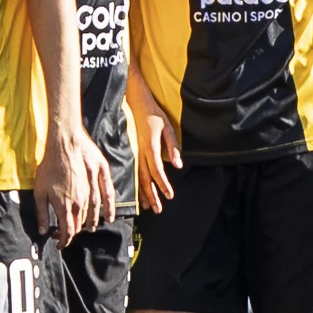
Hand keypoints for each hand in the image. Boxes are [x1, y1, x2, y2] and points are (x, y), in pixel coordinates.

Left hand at [34, 126, 105, 244]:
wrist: (63, 147)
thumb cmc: (48, 168)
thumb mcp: (39, 192)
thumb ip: (42, 213)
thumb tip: (43, 231)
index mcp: (64, 207)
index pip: (67, 231)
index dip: (63, 241)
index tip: (59, 245)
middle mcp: (79, 203)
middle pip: (78, 225)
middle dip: (71, 233)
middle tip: (63, 234)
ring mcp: (89, 193)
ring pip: (90, 214)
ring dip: (87, 224)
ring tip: (85, 230)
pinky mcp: (97, 182)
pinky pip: (104, 201)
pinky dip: (106, 211)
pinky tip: (108, 217)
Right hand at [128, 72, 180, 212]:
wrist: (136, 103)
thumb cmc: (154, 115)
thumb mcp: (168, 128)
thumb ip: (172, 147)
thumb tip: (178, 165)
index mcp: (150, 147)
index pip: (156, 170)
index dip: (163, 184)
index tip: (169, 196)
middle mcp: (141, 152)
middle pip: (145, 178)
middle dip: (152, 195)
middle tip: (158, 210)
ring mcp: (136, 153)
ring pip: (139, 177)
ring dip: (144, 193)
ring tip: (149, 207)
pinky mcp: (134, 152)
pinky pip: (135, 171)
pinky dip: (138, 184)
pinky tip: (139, 192)